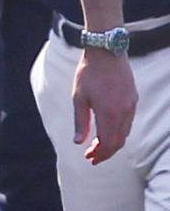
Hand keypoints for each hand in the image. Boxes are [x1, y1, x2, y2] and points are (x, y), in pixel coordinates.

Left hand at [72, 48, 136, 164]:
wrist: (106, 52)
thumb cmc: (88, 73)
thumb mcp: (78, 97)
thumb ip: (80, 122)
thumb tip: (78, 142)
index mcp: (109, 114)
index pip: (108, 144)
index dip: (100, 154)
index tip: (89, 158)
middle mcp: (124, 112)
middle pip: (118, 142)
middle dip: (105, 152)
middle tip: (92, 156)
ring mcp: (131, 106)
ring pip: (125, 133)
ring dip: (113, 142)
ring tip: (98, 145)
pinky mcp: (133, 99)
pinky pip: (128, 122)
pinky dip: (119, 130)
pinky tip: (108, 129)